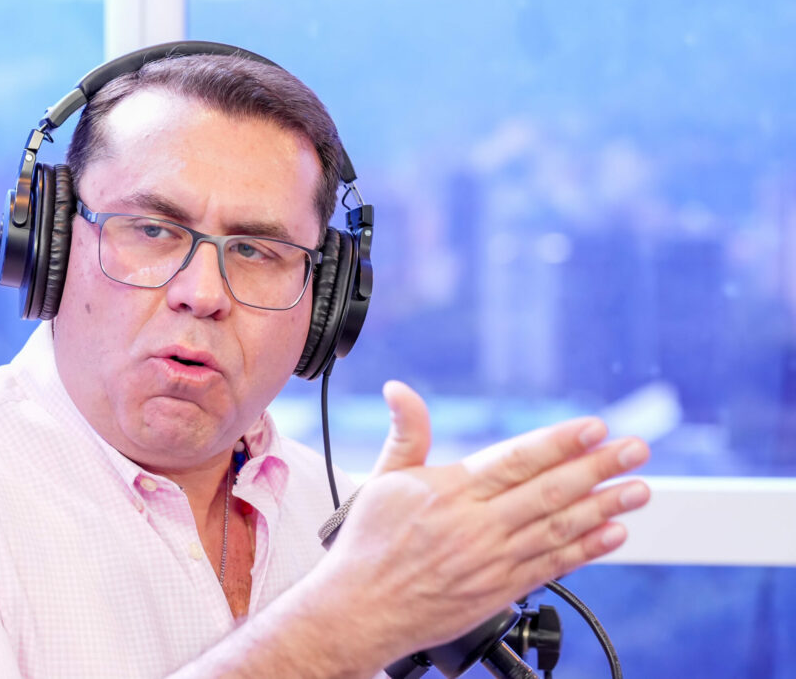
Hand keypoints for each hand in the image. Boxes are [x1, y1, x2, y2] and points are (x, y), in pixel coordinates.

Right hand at [319, 380, 649, 664]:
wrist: (361, 609)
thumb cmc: (369, 543)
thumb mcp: (384, 479)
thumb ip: (406, 432)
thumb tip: (398, 390)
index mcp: (451, 491)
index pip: (516, 460)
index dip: (559, 443)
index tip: (595, 428)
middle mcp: (477, 525)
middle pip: (549, 491)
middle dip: (598, 468)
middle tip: (635, 450)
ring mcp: (492, 560)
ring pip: (559, 528)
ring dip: (605, 507)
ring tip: (639, 489)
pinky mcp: (500, 590)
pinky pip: (553, 567)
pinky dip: (587, 550)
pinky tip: (614, 534)